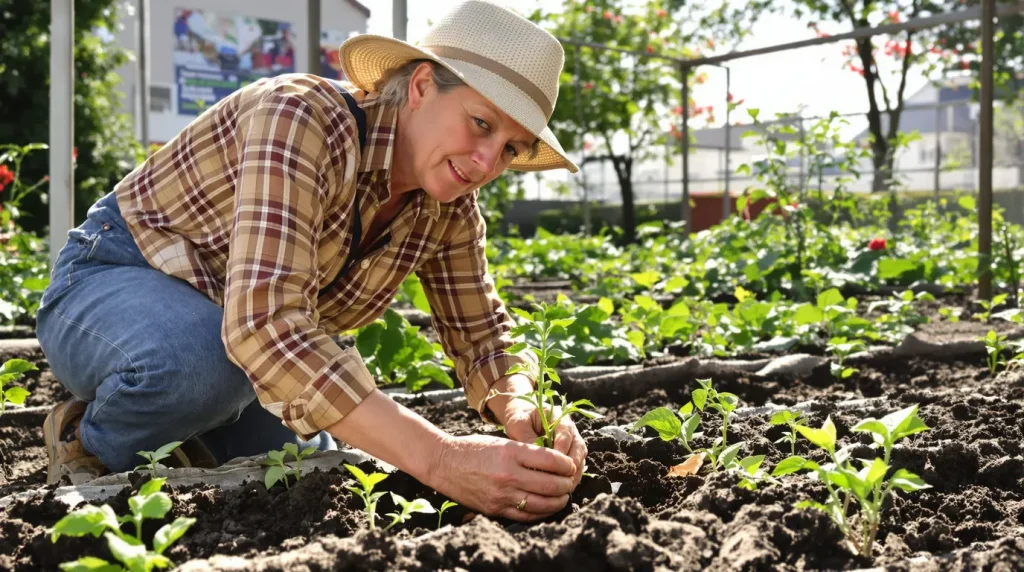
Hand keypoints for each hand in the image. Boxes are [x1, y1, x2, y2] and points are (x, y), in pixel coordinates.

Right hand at [426, 434, 575, 521]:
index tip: (570, 465)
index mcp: (511, 452)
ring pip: (543, 504)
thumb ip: (527, 452)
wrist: (443, 463)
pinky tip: (546, 507)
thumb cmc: (473, 448)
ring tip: (563, 496)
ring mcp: (502, 495)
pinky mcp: (495, 509)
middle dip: (567, 484)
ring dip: (559, 501)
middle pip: (552, 485)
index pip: (552, 461)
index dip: (567, 464)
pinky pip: (526, 515)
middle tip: (571, 482)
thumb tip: (556, 463)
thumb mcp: (502, 441)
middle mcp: (509, 474)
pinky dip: (541, 513)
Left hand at [502, 402, 587, 488]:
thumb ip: (526, 437)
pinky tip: (560, 489)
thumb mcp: (518, 423)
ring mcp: (572, 442)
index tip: (554, 464)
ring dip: (573, 474)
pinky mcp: (569, 453)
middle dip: (571, 466)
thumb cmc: (518, 418)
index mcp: (559, 417)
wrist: (520, 416)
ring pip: (580, 459)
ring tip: (562, 488)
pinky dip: (570, 478)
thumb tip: (535, 460)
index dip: (562, 449)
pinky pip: (575, 467)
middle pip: (579, 448)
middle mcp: (570, 429)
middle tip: (562, 480)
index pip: (566, 434)